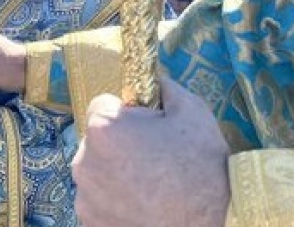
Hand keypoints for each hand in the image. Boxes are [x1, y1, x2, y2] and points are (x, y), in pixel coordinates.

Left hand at [72, 78, 230, 226]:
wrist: (208, 226)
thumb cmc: (200, 169)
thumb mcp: (193, 113)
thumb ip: (167, 89)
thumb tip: (157, 80)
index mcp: (104, 128)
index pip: (103, 105)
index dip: (127, 113)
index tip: (147, 127)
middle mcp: (84, 161)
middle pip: (98, 140)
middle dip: (120, 144)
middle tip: (153, 159)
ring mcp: (84, 198)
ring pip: (97, 173)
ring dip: (115, 174)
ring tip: (150, 188)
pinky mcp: (90, 224)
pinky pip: (99, 203)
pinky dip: (115, 203)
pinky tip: (144, 208)